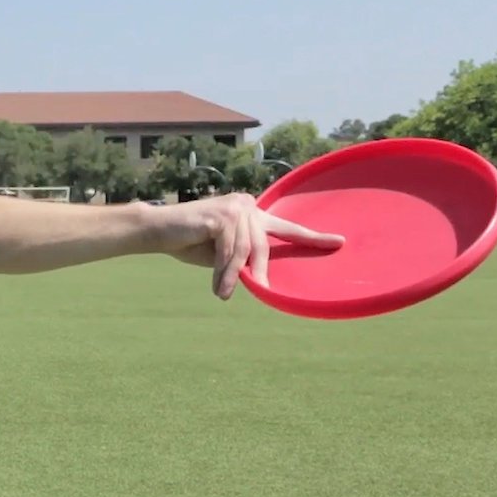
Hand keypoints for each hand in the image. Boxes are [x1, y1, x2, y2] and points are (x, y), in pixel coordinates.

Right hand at [155, 193, 344, 299]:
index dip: (312, 237)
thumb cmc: (188, 242)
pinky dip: (223, 272)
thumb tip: (260, 275)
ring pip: (245, 251)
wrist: (157, 230)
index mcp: (251, 211)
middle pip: (263, 245)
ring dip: (231, 276)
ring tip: (222, 293)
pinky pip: (230, 252)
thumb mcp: (224, 252)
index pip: (286, 226)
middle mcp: (247, 204)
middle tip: (263, 289)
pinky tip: (218, 287)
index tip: (338, 243)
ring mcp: (236, 207)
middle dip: (260, 271)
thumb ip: (244, 257)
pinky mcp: (222, 215)